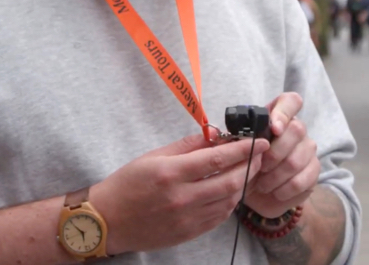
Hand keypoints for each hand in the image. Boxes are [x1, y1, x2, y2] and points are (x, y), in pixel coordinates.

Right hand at [89, 131, 267, 255]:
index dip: (244, 150)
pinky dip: (231, 202)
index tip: (258, 142)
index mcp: (171, 173)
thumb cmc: (127, 184)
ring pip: (229, 201)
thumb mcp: (154, 156)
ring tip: (250, 170)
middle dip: (251, 166)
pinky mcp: (188, 232)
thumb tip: (216, 136)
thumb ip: (188, 146)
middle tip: (261, 155)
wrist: (107, 220)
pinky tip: (233, 191)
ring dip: (245, 184)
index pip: (218, 159)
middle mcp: (181, 197)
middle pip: (230, 181)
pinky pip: (219, 217)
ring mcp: (186, 218)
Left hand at [244, 92, 319, 217]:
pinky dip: (284, 189)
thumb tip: (226, 137)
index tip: (274, 129)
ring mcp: (308, 148)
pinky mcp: (314, 170)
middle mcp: (297, 129)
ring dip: (275, 176)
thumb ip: (236, 139)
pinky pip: (302, 179)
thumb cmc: (247, 163)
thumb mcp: (237, 149)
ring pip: (296, 159)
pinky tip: (275, 192)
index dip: (284, 113)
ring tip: (262, 184)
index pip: (291, 101)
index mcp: (278, 117)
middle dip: (274, 153)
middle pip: (296, 130)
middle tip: (260, 167)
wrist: (258, 191)